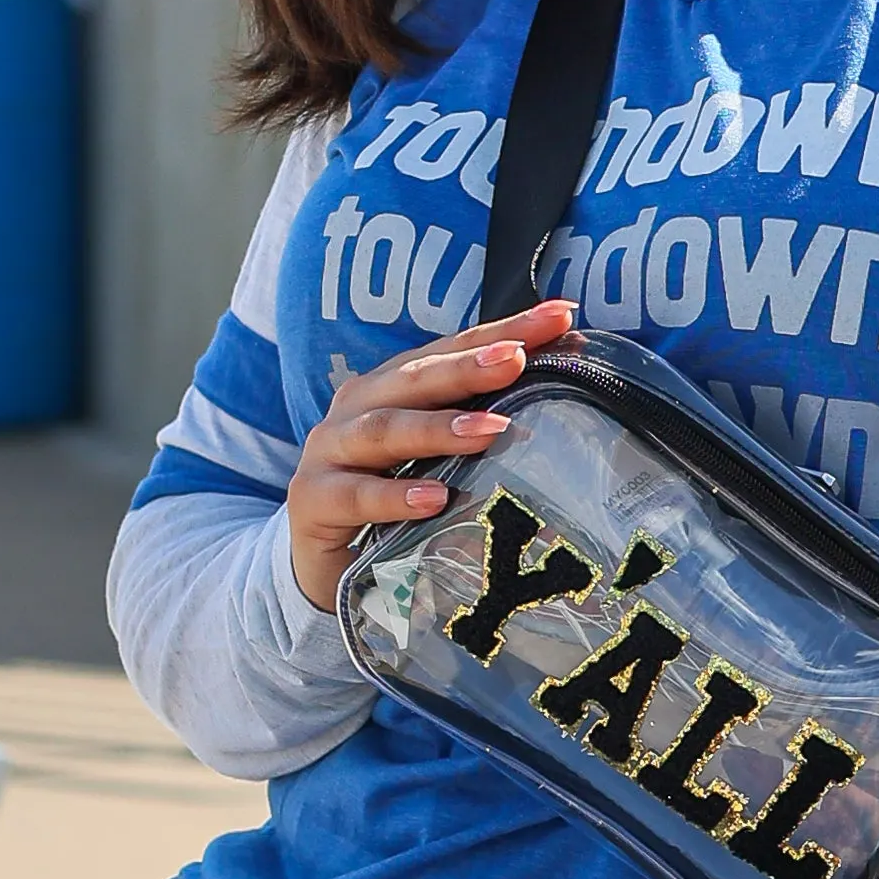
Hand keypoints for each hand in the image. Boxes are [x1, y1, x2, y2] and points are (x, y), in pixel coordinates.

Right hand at [285, 299, 572, 613]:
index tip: (560, 317)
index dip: (504, 331)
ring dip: (436, 428)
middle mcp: (357, 407)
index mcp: (391, 387)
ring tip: (489, 429)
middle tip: (517, 359)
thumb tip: (565, 404)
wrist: (321, 561)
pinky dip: (394, 495)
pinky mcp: (313, 501)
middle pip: (414, 378)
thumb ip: (479, 429)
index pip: (453, 350)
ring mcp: (330, 452)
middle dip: (467, 367)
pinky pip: (356, 495)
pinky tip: (434, 498)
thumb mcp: (435, 460)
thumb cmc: (390, 501)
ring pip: (383, 430)